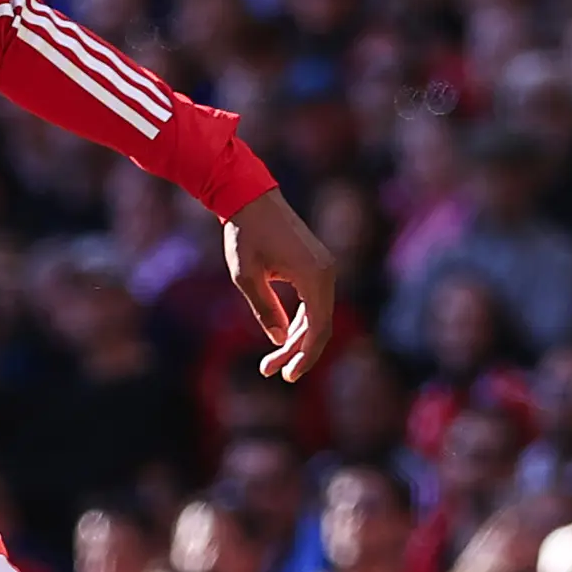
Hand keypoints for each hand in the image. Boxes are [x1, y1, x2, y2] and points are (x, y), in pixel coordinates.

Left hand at [221, 189, 335, 382]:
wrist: (250, 197)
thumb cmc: (245, 234)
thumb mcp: (246, 277)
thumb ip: (264, 309)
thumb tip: (280, 341)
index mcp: (314, 276)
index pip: (318, 328)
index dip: (305, 355)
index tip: (287, 374)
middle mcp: (326, 272)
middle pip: (320, 325)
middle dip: (297, 352)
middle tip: (271, 372)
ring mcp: (324, 268)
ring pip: (317, 315)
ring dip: (296, 339)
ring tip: (269, 362)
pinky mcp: (316, 265)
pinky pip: (313, 301)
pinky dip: (299, 321)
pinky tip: (282, 336)